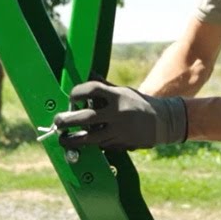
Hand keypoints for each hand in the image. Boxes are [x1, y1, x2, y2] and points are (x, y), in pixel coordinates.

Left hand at [53, 81, 187, 150]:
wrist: (163, 121)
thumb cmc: (139, 103)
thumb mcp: (124, 92)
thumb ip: (105, 86)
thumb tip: (88, 74)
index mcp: (118, 96)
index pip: (92, 90)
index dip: (77, 92)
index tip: (70, 96)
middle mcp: (118, 113)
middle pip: (85, 118)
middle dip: (67, 121)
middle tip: (57, 121)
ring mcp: (119, 130)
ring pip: (90, 138)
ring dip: (73, 139)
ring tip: (62, 138)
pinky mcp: (121, 144)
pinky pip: (101, 145)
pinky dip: (92, 144)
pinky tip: (83, 143)